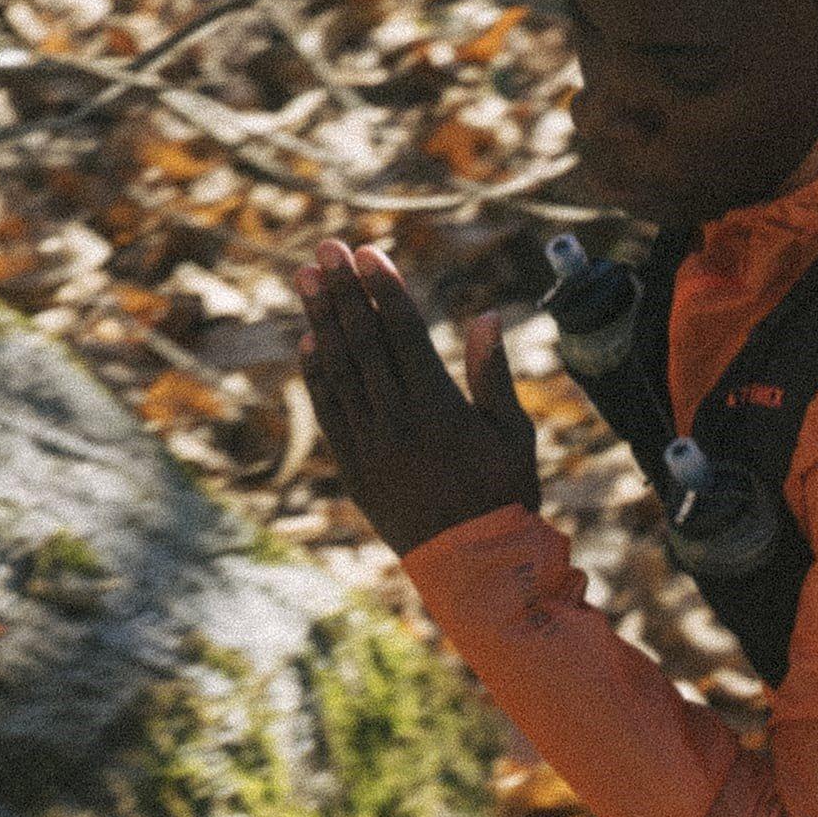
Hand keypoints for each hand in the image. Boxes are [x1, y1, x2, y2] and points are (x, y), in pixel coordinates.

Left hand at [294, 239, 540, 558]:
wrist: (474, 567)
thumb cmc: (505, 497)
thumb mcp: (513, 435)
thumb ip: (493, 373)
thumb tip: (487, 316)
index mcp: (439, 407)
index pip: (402, 332)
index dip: (382, 289)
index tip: (366, 253)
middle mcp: (396, 419)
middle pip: (363, 340)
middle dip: (342, 290)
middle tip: (324, 249)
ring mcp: (369, 443)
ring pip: (338, 369)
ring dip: (320, 320)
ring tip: (305, 279)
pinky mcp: (353, 466)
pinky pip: (328, 409)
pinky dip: (317, 373)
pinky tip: (310, 342)